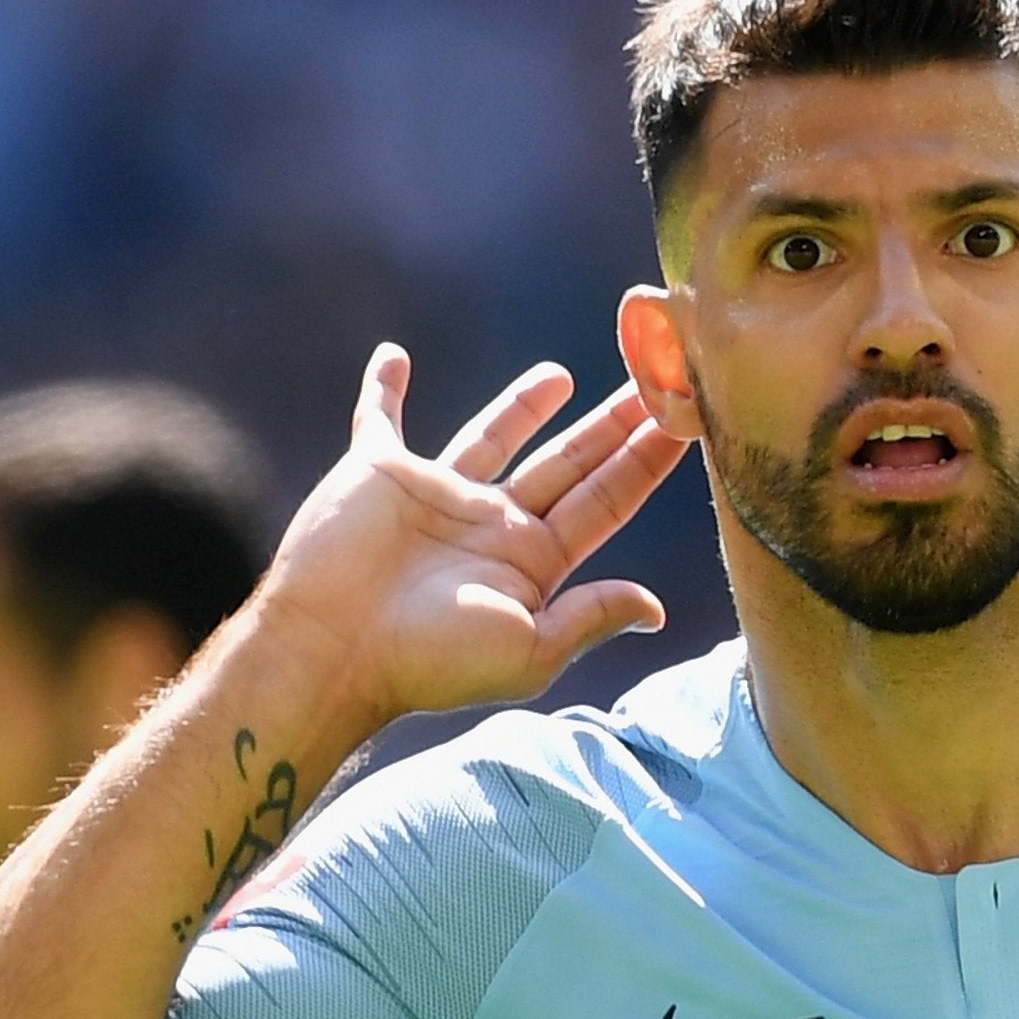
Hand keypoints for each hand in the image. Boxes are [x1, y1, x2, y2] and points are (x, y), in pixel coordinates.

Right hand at [260, 347, 687, 726]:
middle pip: (567, 462)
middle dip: (611, 425)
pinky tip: (394, 357)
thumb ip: (591, 618)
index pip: (605, 501)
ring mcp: (437, 496)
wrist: (334, 651)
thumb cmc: (431, 661)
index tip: (685, 424)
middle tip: (654, 380)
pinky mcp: (378, 473)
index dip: (645, 463)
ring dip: (522, 405)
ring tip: (562, 374)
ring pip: (492, 436)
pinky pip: (380, 420)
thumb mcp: (529, 650)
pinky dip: (383, 388)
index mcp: (533, 563)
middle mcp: (492, 524)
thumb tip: (656, 611)